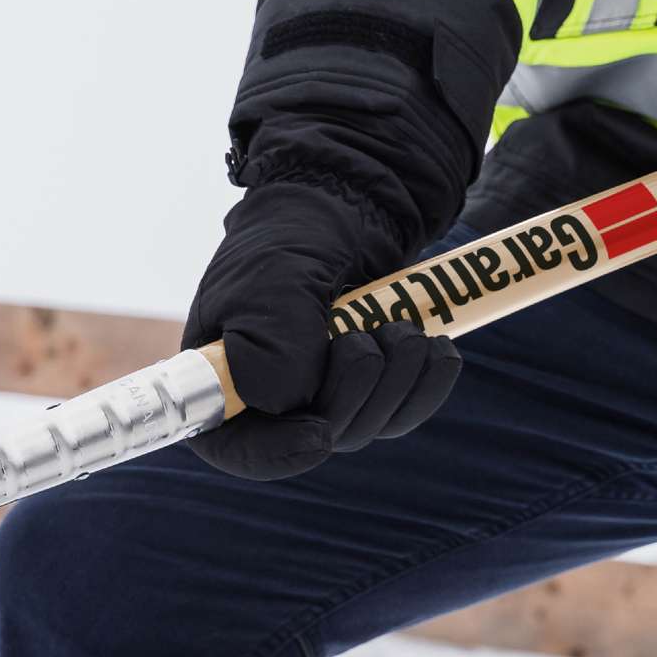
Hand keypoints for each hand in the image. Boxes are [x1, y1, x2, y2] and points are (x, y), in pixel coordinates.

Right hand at [181, 178, 462, 481]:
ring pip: (365, 426)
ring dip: (395, 379)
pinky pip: (404, 411)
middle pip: (315, 439)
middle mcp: (268, 398)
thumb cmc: (290, 236)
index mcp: (221, 377)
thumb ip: (268, 335)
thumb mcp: (274, 274)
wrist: (345, 202)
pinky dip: (426, 382)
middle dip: (353, 391)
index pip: (237, 446)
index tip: (318, 437)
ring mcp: (321, 396)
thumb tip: (280, 401)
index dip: (276, 454)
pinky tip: (434, 346)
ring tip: (400, 326)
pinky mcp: (368, 388)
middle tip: (366, 337)